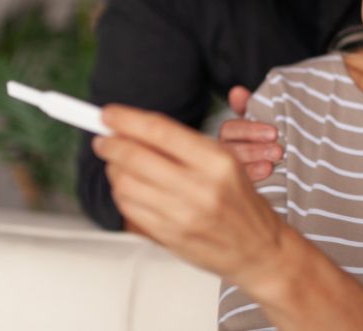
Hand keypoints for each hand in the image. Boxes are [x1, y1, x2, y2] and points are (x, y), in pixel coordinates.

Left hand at [94, 104, 284, 286]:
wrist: (258, 249)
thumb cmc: (241, 202)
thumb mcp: (224, 161)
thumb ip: (181, 144)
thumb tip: (135, 127)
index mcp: (217, 160)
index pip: (160, 130)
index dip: (127, 119)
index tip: (109, 114)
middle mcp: (200, 187)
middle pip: (136, 156)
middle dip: (110, 143)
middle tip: (103, 138)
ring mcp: (183, 215)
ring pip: (126, 184)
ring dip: (113, 169)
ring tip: (117, 164)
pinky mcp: (169, 236)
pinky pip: (129, 209)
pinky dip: (121, 193)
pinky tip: (128, 187)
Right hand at [218, 85, 282, 180]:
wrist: (282, 171)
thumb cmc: (267, 142)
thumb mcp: (263, 124)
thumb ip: (250, 108)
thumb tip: (236, 91)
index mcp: (229, 136)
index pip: (230, 129)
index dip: (251, 130)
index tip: (274, 133)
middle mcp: (224, 153)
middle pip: (231, 150)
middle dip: (255, 149)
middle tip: (278, 151)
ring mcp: (226, 173)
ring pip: (233, 169)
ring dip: (253, 166)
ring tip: (273, 165)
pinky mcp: (234, 190)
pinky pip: (237, 187)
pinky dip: (253, 182)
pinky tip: (267, 178)